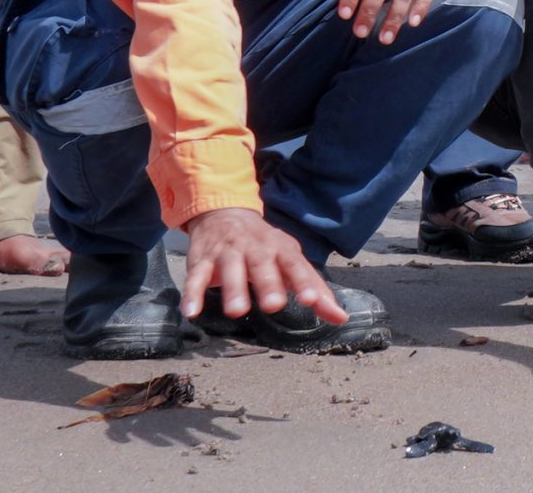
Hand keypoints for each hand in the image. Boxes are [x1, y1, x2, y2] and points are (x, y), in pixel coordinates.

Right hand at [180, 207, 345, 323]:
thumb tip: (342, 318)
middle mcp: (255, 248)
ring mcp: (227, 253)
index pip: (295, 265)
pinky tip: (191, 312)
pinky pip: (196, 278)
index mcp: (281, 249)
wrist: (225, 213)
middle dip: (268, 284)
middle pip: (262, 265)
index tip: (311, 300)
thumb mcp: (292, 263)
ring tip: (236, 312)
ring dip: (233, 289)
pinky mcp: (201, 261)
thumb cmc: (266, 246)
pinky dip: (192, 294)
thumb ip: (316, 291)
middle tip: (274, 306)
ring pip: (230, 269)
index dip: (303, 282)